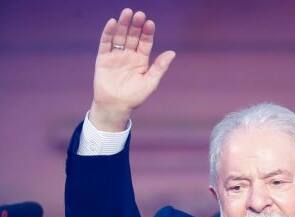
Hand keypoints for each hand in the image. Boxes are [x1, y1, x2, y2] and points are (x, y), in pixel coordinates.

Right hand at [90, 8, 175, 130]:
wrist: (116, 106)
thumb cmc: (135, 96)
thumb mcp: (151, 82)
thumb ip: (160, 67)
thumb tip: (172, 53)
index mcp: (141, 60)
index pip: (145, 43)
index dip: (147, 33)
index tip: (150, 23)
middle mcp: (129, 55)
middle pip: (133, 36)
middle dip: (136, 25)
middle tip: (139, 14)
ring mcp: (116, 55)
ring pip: (120, 36)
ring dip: (123, 25)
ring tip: (127, 13)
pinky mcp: (103, 58)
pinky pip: (105, 43)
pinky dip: (108, 33)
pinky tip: (112, 23)